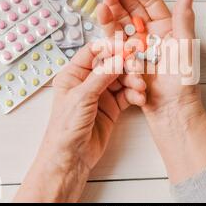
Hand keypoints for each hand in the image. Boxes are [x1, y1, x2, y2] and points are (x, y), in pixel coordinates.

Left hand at [14, 42, 145, 201]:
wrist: (71, 157)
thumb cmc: (65, 129)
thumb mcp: (81, 98)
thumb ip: (101, 76)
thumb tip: (117, 58)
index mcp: (73, 74)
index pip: (93, 52)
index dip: (110, 48)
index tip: (126, 48)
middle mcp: (88, 82)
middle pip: (112, 64)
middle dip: (126, 66)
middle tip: (137, 69)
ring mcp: (101, 94)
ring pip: (122, 79)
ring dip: (133, 81)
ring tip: (140, 88)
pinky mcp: (112, 107)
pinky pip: (127, 94)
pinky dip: (135, 94)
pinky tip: (139, 98)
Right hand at [98, 0, 205, 182]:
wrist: (172, 111)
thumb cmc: (182, 82)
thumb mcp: (185, 48)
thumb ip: (184, 19)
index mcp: (167, 28)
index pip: (150, 2)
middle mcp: (152, 35)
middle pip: (133, 10)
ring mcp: (138, 48)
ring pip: (121, 25)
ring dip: (111, 13)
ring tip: (101, 3)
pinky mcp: (127, 61)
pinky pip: (116, 44)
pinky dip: (108, 33)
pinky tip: (101, 23)